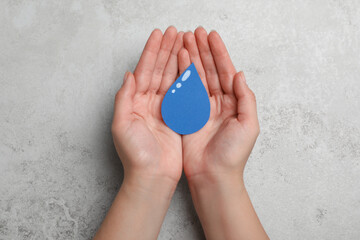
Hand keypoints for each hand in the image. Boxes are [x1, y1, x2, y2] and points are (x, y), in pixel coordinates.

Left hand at [112, 27, 183, 186]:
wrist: (152, 177)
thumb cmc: (135, 155)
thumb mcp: (121, 125)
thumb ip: (124, 99)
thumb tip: (129, 75)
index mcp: (135, 102)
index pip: (144, 70)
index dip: (151, 52)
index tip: (159, 35)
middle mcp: (149, 103)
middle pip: (159, 70)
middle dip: (167, 50)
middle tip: (176, 32)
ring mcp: (164, 109)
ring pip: (172, 79)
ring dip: (177, 60)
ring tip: (185, 42)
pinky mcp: (177, 118)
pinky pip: (183, 94)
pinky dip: (187, 79)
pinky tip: (192, 66)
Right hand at [180, 27, 258, 183]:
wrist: (213, 176)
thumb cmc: (233, 155)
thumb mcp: (248, 125)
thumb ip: (245, 98)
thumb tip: (239, 74)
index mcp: (234, 104)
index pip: (226, 72)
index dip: (219, 54)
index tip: (211, 37)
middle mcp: (218, 103)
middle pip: (210, 71)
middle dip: (202, 51)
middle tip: (194, 33)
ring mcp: (201, 108)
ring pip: (196, 78)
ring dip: (191, 58)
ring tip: (184, 40)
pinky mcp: (187, 115)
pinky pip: (184, 92)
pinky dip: (181, 76)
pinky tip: (177, 62)